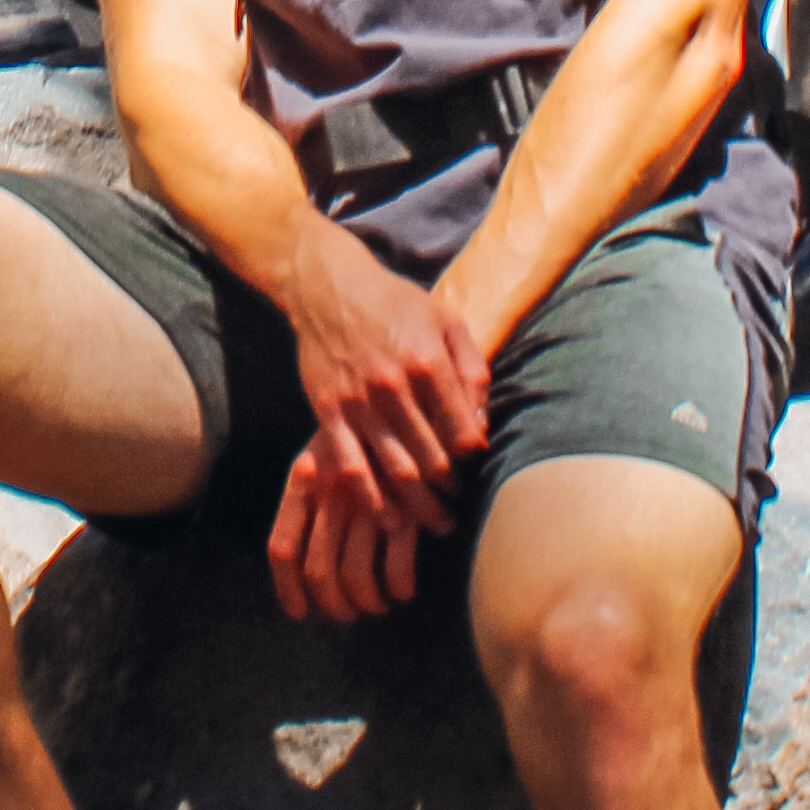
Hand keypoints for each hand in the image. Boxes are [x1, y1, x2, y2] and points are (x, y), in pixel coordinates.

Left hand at [268, 431, 446, 621]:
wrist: (414, 398)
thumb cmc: (365, 432)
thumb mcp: (324, 454)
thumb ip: (309, 500)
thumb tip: (305, 567)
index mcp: (304, 480)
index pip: (283, 548)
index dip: (288, 589)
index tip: (301, 612)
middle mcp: (332, 495)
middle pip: (321, 572)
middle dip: (334, 605)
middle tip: (348, 613)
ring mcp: (370, 503)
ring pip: (357, 578)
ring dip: (367, 603)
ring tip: (378, 604)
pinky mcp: (409, 510)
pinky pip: (397, 569)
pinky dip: (399, 588)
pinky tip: (404, 590)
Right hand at [272, 210, 491, 514]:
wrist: (328, 286)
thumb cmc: (395, 303)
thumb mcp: (446, 320)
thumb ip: (471, 368)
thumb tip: (481, 421)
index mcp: (428, 362)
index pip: (461, 432)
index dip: (471, 456)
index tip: (473, 464)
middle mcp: (394, 386)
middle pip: (431, 460)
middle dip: (449, 490)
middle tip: (457, 507)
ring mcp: (358, 402)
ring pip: (395, 471)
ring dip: (418, 506)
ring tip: (434, 522)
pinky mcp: (328, 412)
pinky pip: (350, 467)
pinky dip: (371, 499)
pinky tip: (387, 516)